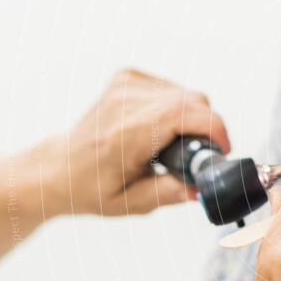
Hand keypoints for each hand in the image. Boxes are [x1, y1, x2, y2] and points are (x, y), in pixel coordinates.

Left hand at [43, 68, 228, 216]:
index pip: (185, 113)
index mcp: (124, 135)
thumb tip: (199, 188)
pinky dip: (177, 108)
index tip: (221, 150)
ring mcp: (124, 86)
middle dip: (207, 129)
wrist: (59, 168)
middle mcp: (124, 103)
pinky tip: (160, 126)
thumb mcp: (128, 204)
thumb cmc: (90, 188)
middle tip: (196, 156)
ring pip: (188, 95)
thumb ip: (166, 194)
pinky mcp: (127, 77)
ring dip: (192, 119)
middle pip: (193, 102)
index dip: (214, 129)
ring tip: (172, 144)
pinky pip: (174, 88)